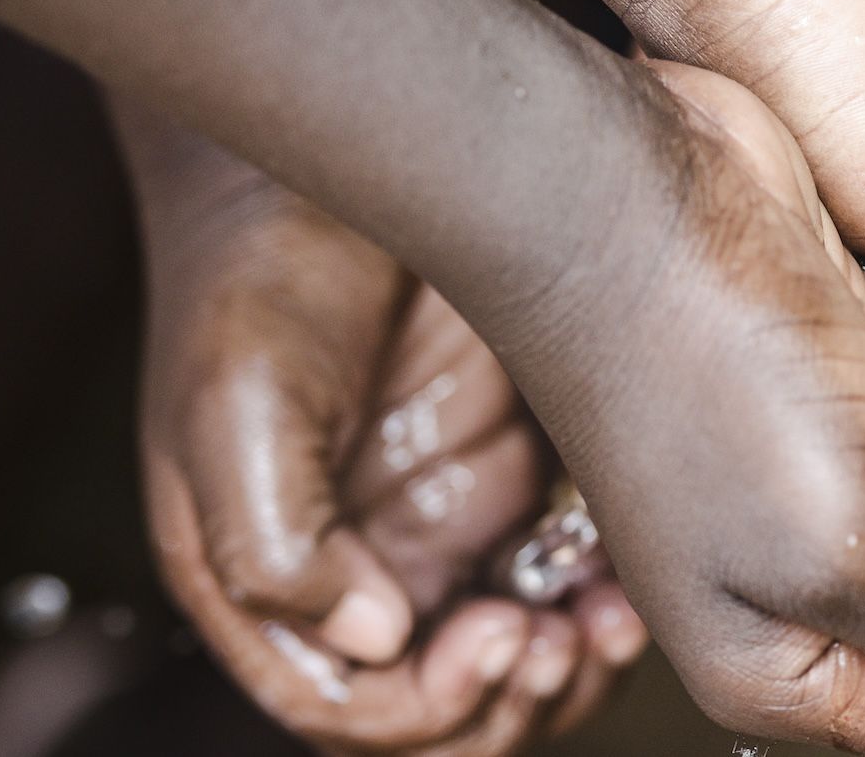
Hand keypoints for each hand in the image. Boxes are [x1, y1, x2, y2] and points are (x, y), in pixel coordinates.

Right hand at [124, 116, 644, 754]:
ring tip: (608, 627)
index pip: (357, 704)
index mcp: (277, 580)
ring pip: (520, 653)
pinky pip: (567, 574)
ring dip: (570, 666)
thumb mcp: (235, 408)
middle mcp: (363, 570)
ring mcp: (444, 525)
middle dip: (514, 699)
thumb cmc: (258, 274)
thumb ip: (277, 541)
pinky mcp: (513, 474)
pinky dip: (602, 597)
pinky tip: (629, 582)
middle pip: (451, 704)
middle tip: (561, 646)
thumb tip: (369, 638)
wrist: (337, 162)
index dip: (432, 705)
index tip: (492, 643)